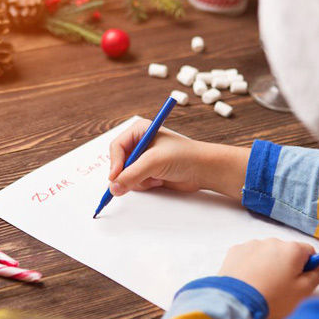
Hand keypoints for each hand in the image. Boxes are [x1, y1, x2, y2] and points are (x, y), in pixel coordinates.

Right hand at [108, 119, 249, 198]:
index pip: (116, 147)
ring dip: (138, 180)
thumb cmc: (184, 156)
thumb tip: (114, 187)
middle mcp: (140, 144)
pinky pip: (135, 183)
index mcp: (139, 131)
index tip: (115, 177)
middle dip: (127, 173)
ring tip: (155, 177)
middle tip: (137, 180)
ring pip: (126, 175)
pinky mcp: (149, 173)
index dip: (115, 163)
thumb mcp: (154, 162)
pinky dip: (145, 185)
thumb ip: (132, 175)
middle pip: (119, 162)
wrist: (204, 170)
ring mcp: (144, 159)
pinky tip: (159, 181)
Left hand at [218, 239, 318, 318]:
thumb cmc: (274, 297)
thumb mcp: (303, 291)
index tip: (304, 279)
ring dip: (269, 264)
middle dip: (287, 265)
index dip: (310, 266)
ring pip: (267, 253)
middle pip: (287, 252)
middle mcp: (272, 241)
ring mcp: (252, 244)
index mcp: (292, 249)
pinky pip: (250, 255)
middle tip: (281, 286)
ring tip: (262, 285)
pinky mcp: (236, 250)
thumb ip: (318, 275)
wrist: (236, 301)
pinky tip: (249, 280)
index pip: (309, 251)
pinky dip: (251, 264)